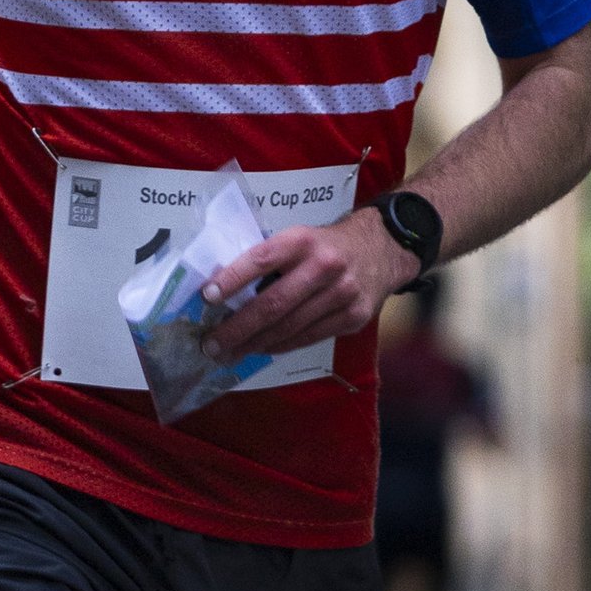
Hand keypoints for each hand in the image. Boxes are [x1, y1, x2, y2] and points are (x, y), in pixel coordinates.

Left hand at [200, 206, 416, 358]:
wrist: (384, 248)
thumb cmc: (327, 245)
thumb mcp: (301, 238)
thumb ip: (271, 259)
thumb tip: (225, 291)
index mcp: (303, 240)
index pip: (262, 259)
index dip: (233, 279)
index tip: (207, 297)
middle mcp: (324, 266)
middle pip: (273, 304)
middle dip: (237, 328)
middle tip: (210, 344)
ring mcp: (342, 295)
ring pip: (289, 328)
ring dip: (254, 344)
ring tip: (229, 352)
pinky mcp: (353, 317)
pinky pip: (307, 338)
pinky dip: (280, 346)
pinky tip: (260, 349)